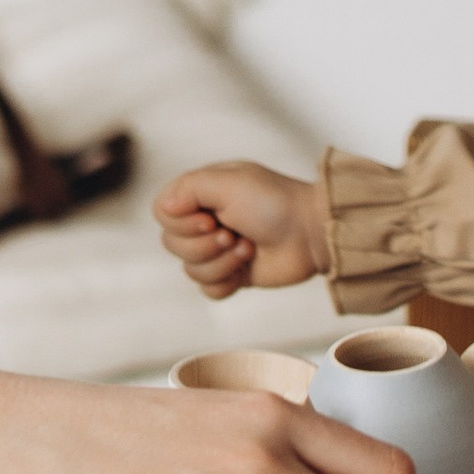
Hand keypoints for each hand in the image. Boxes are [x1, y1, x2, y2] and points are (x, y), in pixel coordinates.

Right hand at [153, 159, 330, 298]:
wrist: (311, 234)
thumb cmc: (273, 202)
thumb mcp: (227, 182)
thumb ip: (188, 188)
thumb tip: (164, 208)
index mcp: (200, 194)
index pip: (162, 213)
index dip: (181, 224)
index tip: (210, 220)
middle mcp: (204, 220)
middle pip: (172, 245)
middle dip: (205, 246)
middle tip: (234, 235)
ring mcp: (217, 250)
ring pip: (190, 271)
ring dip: (221, 263)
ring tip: (247, 249)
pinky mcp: (232, 274)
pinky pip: (208, 290)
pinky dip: (225, 282)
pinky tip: (245, 270)